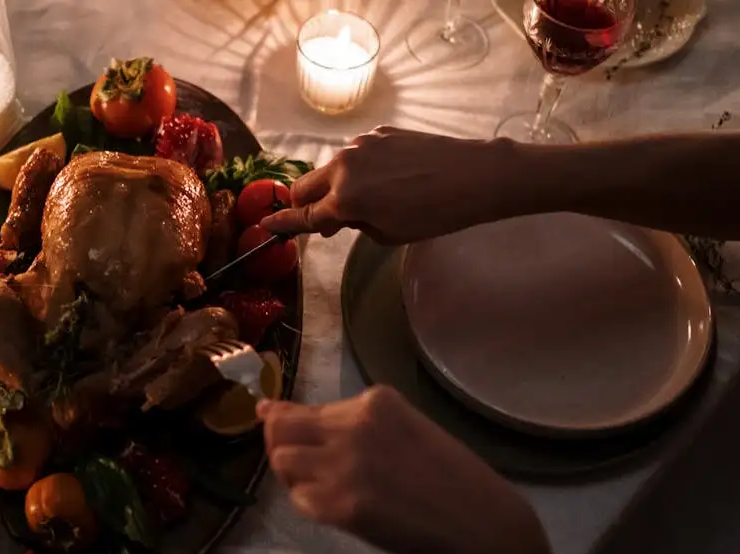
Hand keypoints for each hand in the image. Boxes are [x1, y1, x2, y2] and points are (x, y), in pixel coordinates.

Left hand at [259, 386, 562, 553]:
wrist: (481, 523)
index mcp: (376, 401)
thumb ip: (350, 422)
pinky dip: (311, 505)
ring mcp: (344, 464)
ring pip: (282, 461)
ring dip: (295, 477)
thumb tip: (271, 411)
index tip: (280, 430)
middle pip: (282, 429)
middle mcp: (354, 425)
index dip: (288, 425)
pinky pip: (300, 499)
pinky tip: (342, 509)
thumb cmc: (449, 478)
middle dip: (282, 447)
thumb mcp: (403, 430)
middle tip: (306, 468)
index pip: (304, 408)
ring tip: (327, 488)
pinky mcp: (340, 504)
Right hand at [261, 127, 527, 243]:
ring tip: (369, 200)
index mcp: (344, 199)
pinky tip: (389, 180)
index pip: (302, 216)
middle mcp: (344, 167)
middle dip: (305, 204)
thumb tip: (337, 218)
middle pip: (304, 186)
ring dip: (336, 186)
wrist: (474, 176)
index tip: (265, 227)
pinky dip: (360, 170)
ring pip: (331, 169)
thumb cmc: (434, 215)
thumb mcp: (388, 234)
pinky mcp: (379, 133)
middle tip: (322, 221)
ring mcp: (361, 145)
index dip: (282, 225)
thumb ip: (353, 226)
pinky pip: (356, 155)